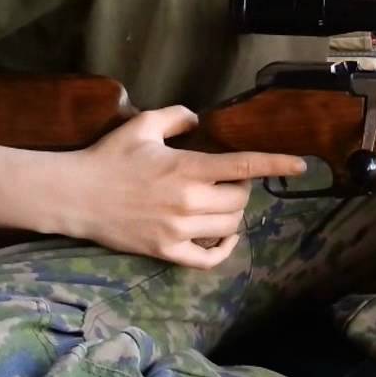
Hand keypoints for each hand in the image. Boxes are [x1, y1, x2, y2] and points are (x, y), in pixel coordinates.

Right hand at [57, 105, 305, 268]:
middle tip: (229, 181)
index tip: (301, 164)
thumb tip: (199, 120)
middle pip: (240, 200)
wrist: (75, 195)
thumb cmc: (108, 157)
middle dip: (243, 189)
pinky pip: (209, 258)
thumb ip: (176, 117)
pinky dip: (224, 248)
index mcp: (187, 168)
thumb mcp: (142, 125)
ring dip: (234, 213)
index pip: (244, 166)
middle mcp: (188, 201)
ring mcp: (178, 230)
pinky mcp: (166, 251)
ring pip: (229, 226)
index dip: (276, 164)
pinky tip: (224, 236)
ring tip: (221, 202)